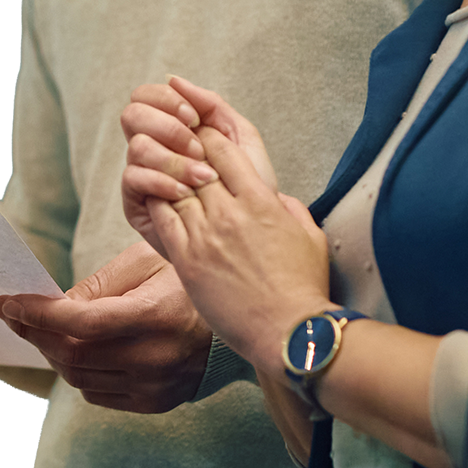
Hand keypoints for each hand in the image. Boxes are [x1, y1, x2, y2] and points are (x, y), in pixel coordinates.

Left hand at [0, 240, 212, 412]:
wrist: (238, 321)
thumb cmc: (185, 281)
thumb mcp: (145, 263)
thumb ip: (97, 286)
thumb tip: (51, 305)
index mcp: (153, 315)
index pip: (80, 323)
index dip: (38, 315)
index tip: (8, 302)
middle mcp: (154, 357)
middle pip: (72, 355)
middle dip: (34, 333)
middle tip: (14, 313)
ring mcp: (155, 386)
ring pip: (78, 378)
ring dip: (52, 353)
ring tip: (41, 329)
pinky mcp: (154, 403)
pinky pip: (97, 394)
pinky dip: (77, 372)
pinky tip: (76, 350)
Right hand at [120, 77, 276, 258]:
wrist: (252, 236)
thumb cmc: (248, 189)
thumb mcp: (240, 141)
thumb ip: (212, 105)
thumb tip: (174, 79)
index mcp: (171, 127)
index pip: (146, 95)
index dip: (166, 100)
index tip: (194, 119)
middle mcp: (152, 146)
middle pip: (132, 114)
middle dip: (167, 127)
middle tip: (197, 147)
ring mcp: (142, 173)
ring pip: (136, 146)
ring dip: (173, 157)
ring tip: (202, 176)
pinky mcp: (136, 202)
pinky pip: (134, 178)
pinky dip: (163, 180)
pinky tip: (186, 192)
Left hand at [122, 125, 328, 371]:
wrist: (288, 331)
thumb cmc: (304, 287)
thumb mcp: (310, 235)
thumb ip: (290, 208)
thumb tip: (276, 197)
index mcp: (262, 201)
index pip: (225, 151)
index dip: (210, 138)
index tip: (202, 136)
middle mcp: (230, 213)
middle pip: (196, 165)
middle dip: (185, 153)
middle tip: (176, 147)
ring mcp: (206, 236)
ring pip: (175, 189)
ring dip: (169, 177)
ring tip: (163, 171)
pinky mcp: (188, 261)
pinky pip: (164, 220)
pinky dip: (159, 204)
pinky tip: (156, 200)